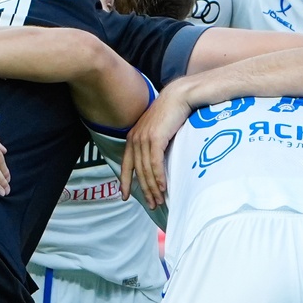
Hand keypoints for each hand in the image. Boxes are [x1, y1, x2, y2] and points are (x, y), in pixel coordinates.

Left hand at [123, 85, 191, 206]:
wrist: (179, 96)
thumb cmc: (171, 113)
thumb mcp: (158, 130)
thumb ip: (153, 143)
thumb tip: (157, 159)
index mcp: (133, 137)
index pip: (126, 163)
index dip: (124, 181)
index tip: (124, 196)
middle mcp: (135, 139)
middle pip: (138, 171)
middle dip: (143, 190)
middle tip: (151, 205)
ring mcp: (144, 139)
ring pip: (146, 170)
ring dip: (152, 188)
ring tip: (159, 201)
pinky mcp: (155, 139)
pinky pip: (155, 163)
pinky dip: (158, 177)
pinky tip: (163, 188)